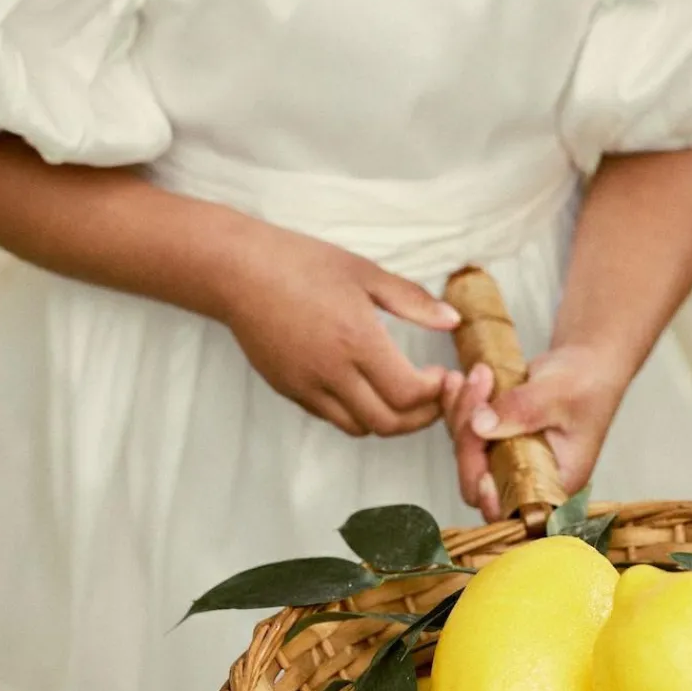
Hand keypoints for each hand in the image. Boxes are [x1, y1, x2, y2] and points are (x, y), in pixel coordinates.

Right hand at [217, 218, 458, 437]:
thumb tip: (452, 320)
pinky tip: (365, 385)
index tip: (444, 374)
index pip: (409, 393)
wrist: (239, 272)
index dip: (436, 392)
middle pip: (388, 423)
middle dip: (421, 416)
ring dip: (389, 419)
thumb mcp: (364, 272)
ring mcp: (307, 387)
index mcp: (357, 340)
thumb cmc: (302, 263)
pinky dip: (356, 412)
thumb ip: (412, 300)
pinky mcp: (289, 390)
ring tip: (402, 393)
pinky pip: (331, 416)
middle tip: (434, 394)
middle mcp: (332, 372)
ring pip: (359, 427)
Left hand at [442, 347, 632, 518]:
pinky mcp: (493, 439)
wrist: (585, 363)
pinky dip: (459, 405)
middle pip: (479, 478)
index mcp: (554, 484)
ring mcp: (507, 459)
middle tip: (476, 387)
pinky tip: (458, 378)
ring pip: (467, 451)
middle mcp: (527, 479)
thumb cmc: (586, 383)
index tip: (480, 463)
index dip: (489, 495)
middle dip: (469, 435)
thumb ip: (521, 410)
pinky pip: (465, 430)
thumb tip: (480, 426)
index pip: (513, 508)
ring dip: (462, 412)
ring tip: (476, 374)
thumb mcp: (558, 394)